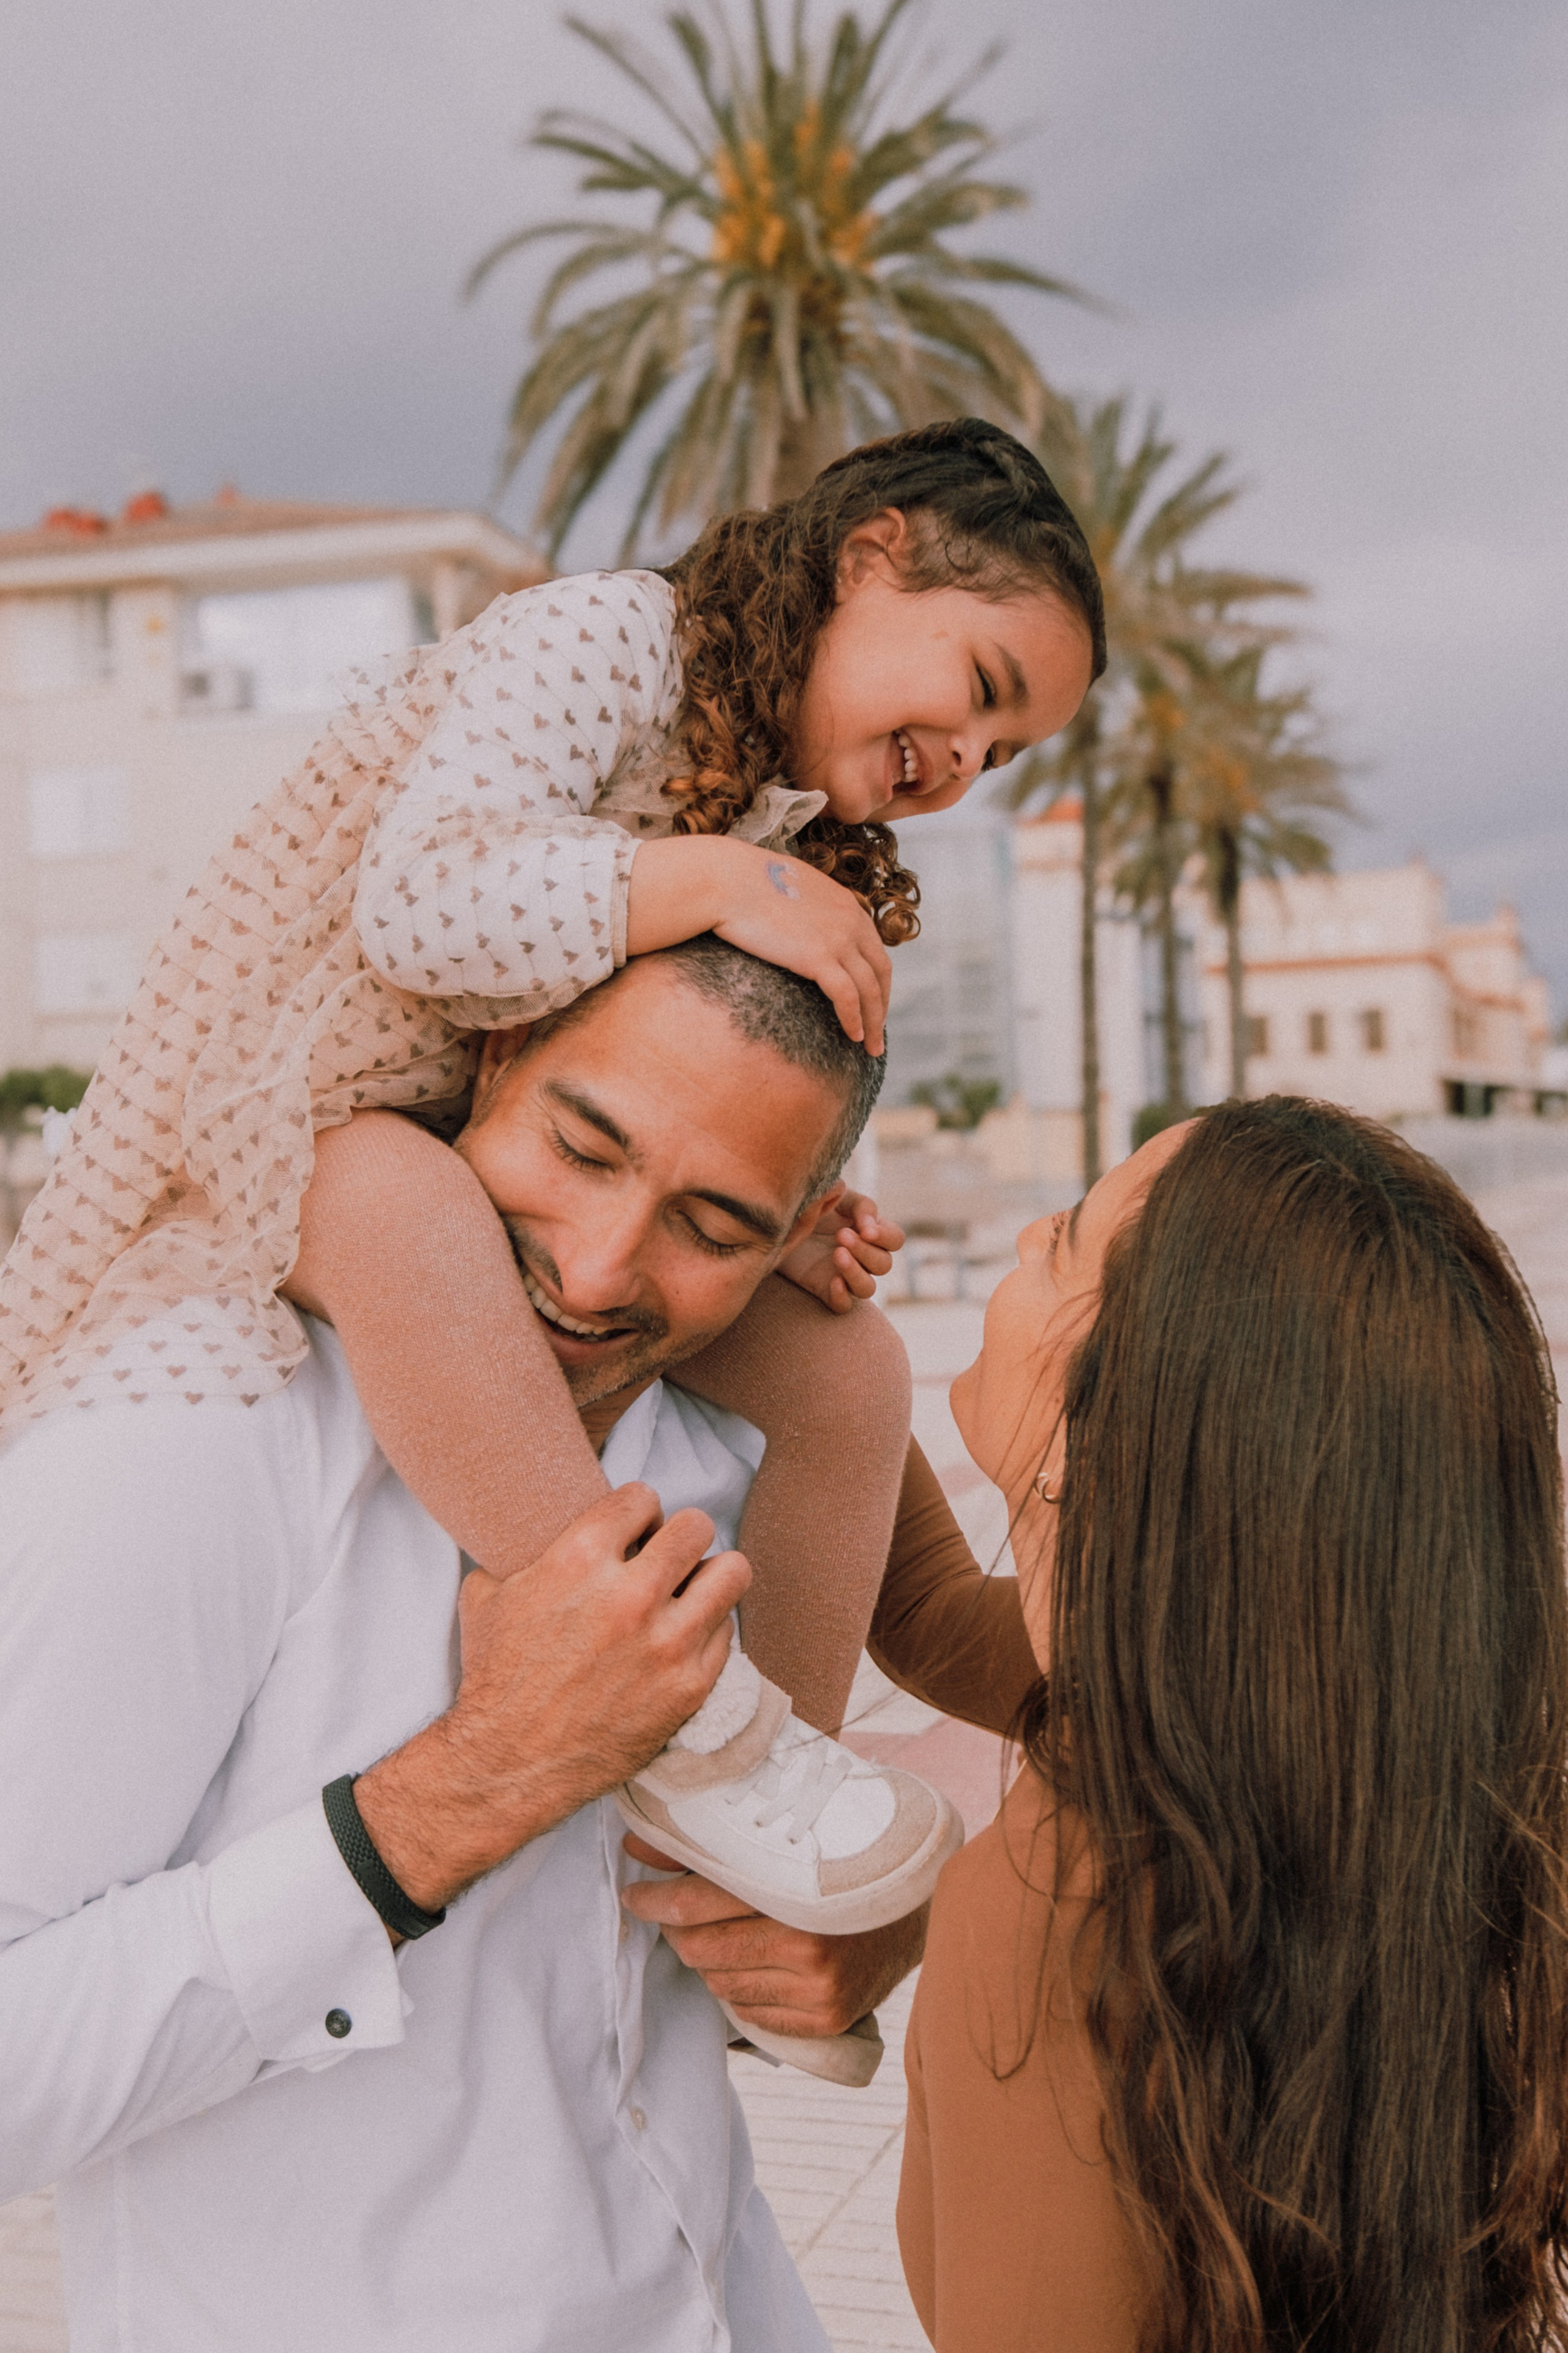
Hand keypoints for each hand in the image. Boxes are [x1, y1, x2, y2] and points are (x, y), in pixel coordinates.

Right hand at [355, 1487, 749, 1912]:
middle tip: (667, 1559)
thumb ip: (521, 1553)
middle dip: (680, 1537)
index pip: (642, 1497)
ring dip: (711, 1577)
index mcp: (578, 1560)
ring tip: (691, 1590)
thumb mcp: (487, 1596)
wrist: (510, 1763)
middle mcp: (630, 1595)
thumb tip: (531, 1528)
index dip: (637, 1513)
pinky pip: (727, 1632)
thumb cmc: (496, 1678)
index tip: (633, 1533)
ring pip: (732, 1572)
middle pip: (696, 1526)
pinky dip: (707, 1631)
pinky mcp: (689, 1687)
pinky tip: (683, 1640)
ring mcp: (666, 1643)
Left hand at [619, 1833, 927, 2035]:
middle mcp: (807, 1944)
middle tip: (672, 1913)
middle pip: (702, 1948)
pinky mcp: (826, 2019)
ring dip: (708, 1960)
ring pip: (720, 1983)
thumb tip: (637, 1843)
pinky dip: (740, 1989)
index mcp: (795, 1890)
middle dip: (677, 1931)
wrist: (916, 1906)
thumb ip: (709, 1847)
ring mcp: (817, 1988)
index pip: (699, 1902)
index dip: (655, 1898)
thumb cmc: (837, 1865)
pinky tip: (756, 1964)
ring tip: (724, 1935)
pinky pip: (750, 2012)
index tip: (633, 1891)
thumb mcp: (781, 1845)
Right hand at [625, 837, 891, 1054]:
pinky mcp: (819, 957)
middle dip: (881, 1005)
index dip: (876, 979)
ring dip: (874, 1022)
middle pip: (880, 971)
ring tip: (871, 1048)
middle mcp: (850, 920)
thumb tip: (796, 922)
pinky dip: (854, 1019)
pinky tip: (853, 1036)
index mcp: (845, 903)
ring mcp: (838, 939)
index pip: (874, 948)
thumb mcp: (790, 887)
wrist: (725, 881)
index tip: (872, 1001)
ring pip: (870, 989)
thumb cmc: (742, 882)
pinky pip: (848, 997)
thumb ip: (806, 906)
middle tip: (878, 1032)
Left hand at [778, 1186, 904, 1313]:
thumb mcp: (836, 1195)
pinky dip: (842, 1297)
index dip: (885, 1237)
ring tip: (837, 1255)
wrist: (777, 1220)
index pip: (895, 1239)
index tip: (865, 1230)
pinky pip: (843, 1306)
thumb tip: (871, 1225)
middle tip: (840, 1236)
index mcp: (870, 1231)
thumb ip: (860, 1205)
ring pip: (868, 1288)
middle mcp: (862, 1256)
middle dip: (865, 1251)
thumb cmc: (811, 1203)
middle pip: (884, 1264)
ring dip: (856, 1273)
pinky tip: (833, 1282)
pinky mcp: (825, 1289)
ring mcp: (845, 1275)